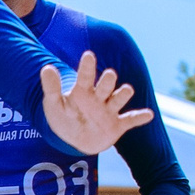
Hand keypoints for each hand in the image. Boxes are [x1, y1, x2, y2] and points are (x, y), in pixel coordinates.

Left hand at [38, 50, 154, 156]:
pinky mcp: (117, 125)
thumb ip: (52, 88)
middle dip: (108, 81)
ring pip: (118, 99)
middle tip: (109, 74)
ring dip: (123, 95)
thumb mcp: (54, 104)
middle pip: (105, 86)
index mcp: (83, 91)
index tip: (88, 55)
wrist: (75, 138)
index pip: (85, 76)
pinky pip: (130, 120)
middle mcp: (99, 97)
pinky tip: (148, 114)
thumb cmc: (64, 117)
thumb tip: (46, 68)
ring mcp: (109, 111)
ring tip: (127, 90)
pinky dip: (139, 118)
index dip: (87, 67)